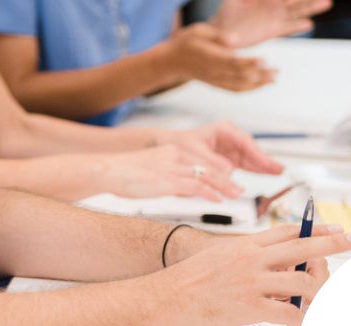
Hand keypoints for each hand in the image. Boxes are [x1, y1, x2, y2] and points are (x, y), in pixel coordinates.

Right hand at [100, 145, 239, 201]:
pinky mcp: (167, 181)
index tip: (231, 179)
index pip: (203, 160)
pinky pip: (194, 185)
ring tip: (237, 194)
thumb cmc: (126, 173)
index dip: (220, 170)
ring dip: (224, 186)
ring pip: (207, 175)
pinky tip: (217, 199)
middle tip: (241, 189)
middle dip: (228, 179)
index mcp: (174, 151)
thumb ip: (171, 177)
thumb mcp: (153, 170)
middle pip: (210, 166)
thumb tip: (184, 189)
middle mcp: (176, 156)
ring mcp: (172, 168)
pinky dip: (209, 193)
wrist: (109, 170)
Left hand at [154, 121, 283, 177]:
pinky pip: (246, 163)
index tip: (267, 163)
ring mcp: (231, 148)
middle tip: (279, 168)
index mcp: (223, 129)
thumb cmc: (181, 144)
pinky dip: (256, 169)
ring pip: (251, 157)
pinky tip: (267, 173)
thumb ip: (212, 163)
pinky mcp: (230, 158)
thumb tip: (229, 173)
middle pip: (251, 149)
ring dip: (263, 165)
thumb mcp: (195, 152)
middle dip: (265, 159)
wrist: (170, 147)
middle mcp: (230, 137)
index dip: (257, 153)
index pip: (244, 141)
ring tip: (278, 171)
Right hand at [159, 225, 350, 324]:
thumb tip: (282, 262)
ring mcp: (253, 282)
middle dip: (334, 244)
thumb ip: (250, 256)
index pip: (288, 232)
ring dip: (319, 290)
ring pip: (303, 283)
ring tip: (324, 297)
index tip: (336, 230)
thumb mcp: (220, 256)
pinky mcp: (251, 307)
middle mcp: (253, 259)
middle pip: (303, 248)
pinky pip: (290, 314)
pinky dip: (304, 317)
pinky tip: (309, 318)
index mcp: (246, 244)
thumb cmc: (191, 280)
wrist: (168, 296)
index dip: (316, 230)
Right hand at [161, 23, 274, 91]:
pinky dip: (250, 89)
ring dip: (258, 83)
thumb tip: (235, 40)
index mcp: (210, 56)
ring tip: (274, 78)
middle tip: (277, 70)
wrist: (171, 62)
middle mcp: (214, 71)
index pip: (232, 62)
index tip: (265, 60)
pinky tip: (261, 84)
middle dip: (260, 74)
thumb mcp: (198, 31)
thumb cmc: (186, 42)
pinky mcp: (217, 84)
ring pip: (240, 85)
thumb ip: (216, 35)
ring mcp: (215, 80)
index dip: (249, 63)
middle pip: (240, 75)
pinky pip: (235, 90)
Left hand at [210, 0, 336, 47]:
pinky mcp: (271, 32)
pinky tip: (308, 24)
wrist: (219, 32)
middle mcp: (276, 6)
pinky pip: (287, 29)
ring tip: (327, 3)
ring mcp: (275, 19)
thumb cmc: (227, 12)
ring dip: (312, 8)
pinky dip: (297, 26)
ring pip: (298, 12)